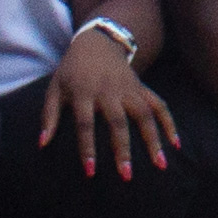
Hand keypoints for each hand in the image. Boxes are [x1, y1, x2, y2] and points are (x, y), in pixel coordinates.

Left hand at [44, 31, 176, 176]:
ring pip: (144, 115)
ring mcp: (128, 89)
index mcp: (84, 93)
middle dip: (123, 150)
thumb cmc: (72, 70)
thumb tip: (42, 144)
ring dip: (153, 140)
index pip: (85, 124)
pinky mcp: (142, 87)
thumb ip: (49, 115)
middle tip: (126, 175)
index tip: (90, 172)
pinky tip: (175, 143)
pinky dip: (169, 122)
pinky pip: (159, 105)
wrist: (98, 42)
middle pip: (118, 122)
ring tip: (161, 164)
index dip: (87, 148)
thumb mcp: (55, 88)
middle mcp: (108, 91)